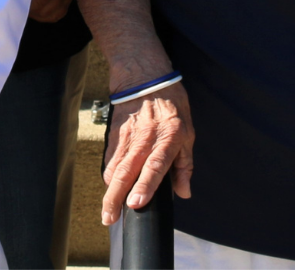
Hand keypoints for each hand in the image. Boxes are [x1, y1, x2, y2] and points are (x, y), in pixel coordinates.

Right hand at [100, 84, 193, 225]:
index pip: (155, 166)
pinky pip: (110, 158)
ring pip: (115, 168)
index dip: (145, 185)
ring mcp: (127, 136)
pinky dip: (108, 175)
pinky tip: (109, 189)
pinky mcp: (115, 134)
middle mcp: (146, 139)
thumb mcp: (188, 132)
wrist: (144, 77)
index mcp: (168, 138)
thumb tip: (184, 192)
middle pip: (127, 172)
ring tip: (107, 212)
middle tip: (110, 218)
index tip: (136, 203)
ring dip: (109, 191)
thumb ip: (185, 164)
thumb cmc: (171, 105)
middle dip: (116, 197)